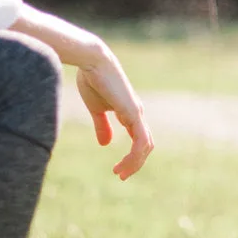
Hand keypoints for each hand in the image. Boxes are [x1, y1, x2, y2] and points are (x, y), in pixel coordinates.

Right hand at [75, 48, 153, 179]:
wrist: (92, 62)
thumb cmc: (92, 80)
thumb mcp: (96, 109)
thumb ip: (102, 126)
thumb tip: (105, 144)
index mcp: (129, 113)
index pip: (139, 140)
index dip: (131, 157)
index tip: (117, 170)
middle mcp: (137, 114)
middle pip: (146, 145)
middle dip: (135, 163)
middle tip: (120, 176)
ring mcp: (137, 113)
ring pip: (145, 146)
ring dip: (134, 163)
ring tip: (120, 174)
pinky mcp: (133, 113)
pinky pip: (141, 141)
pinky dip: (135, 155)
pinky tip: (124, 164)